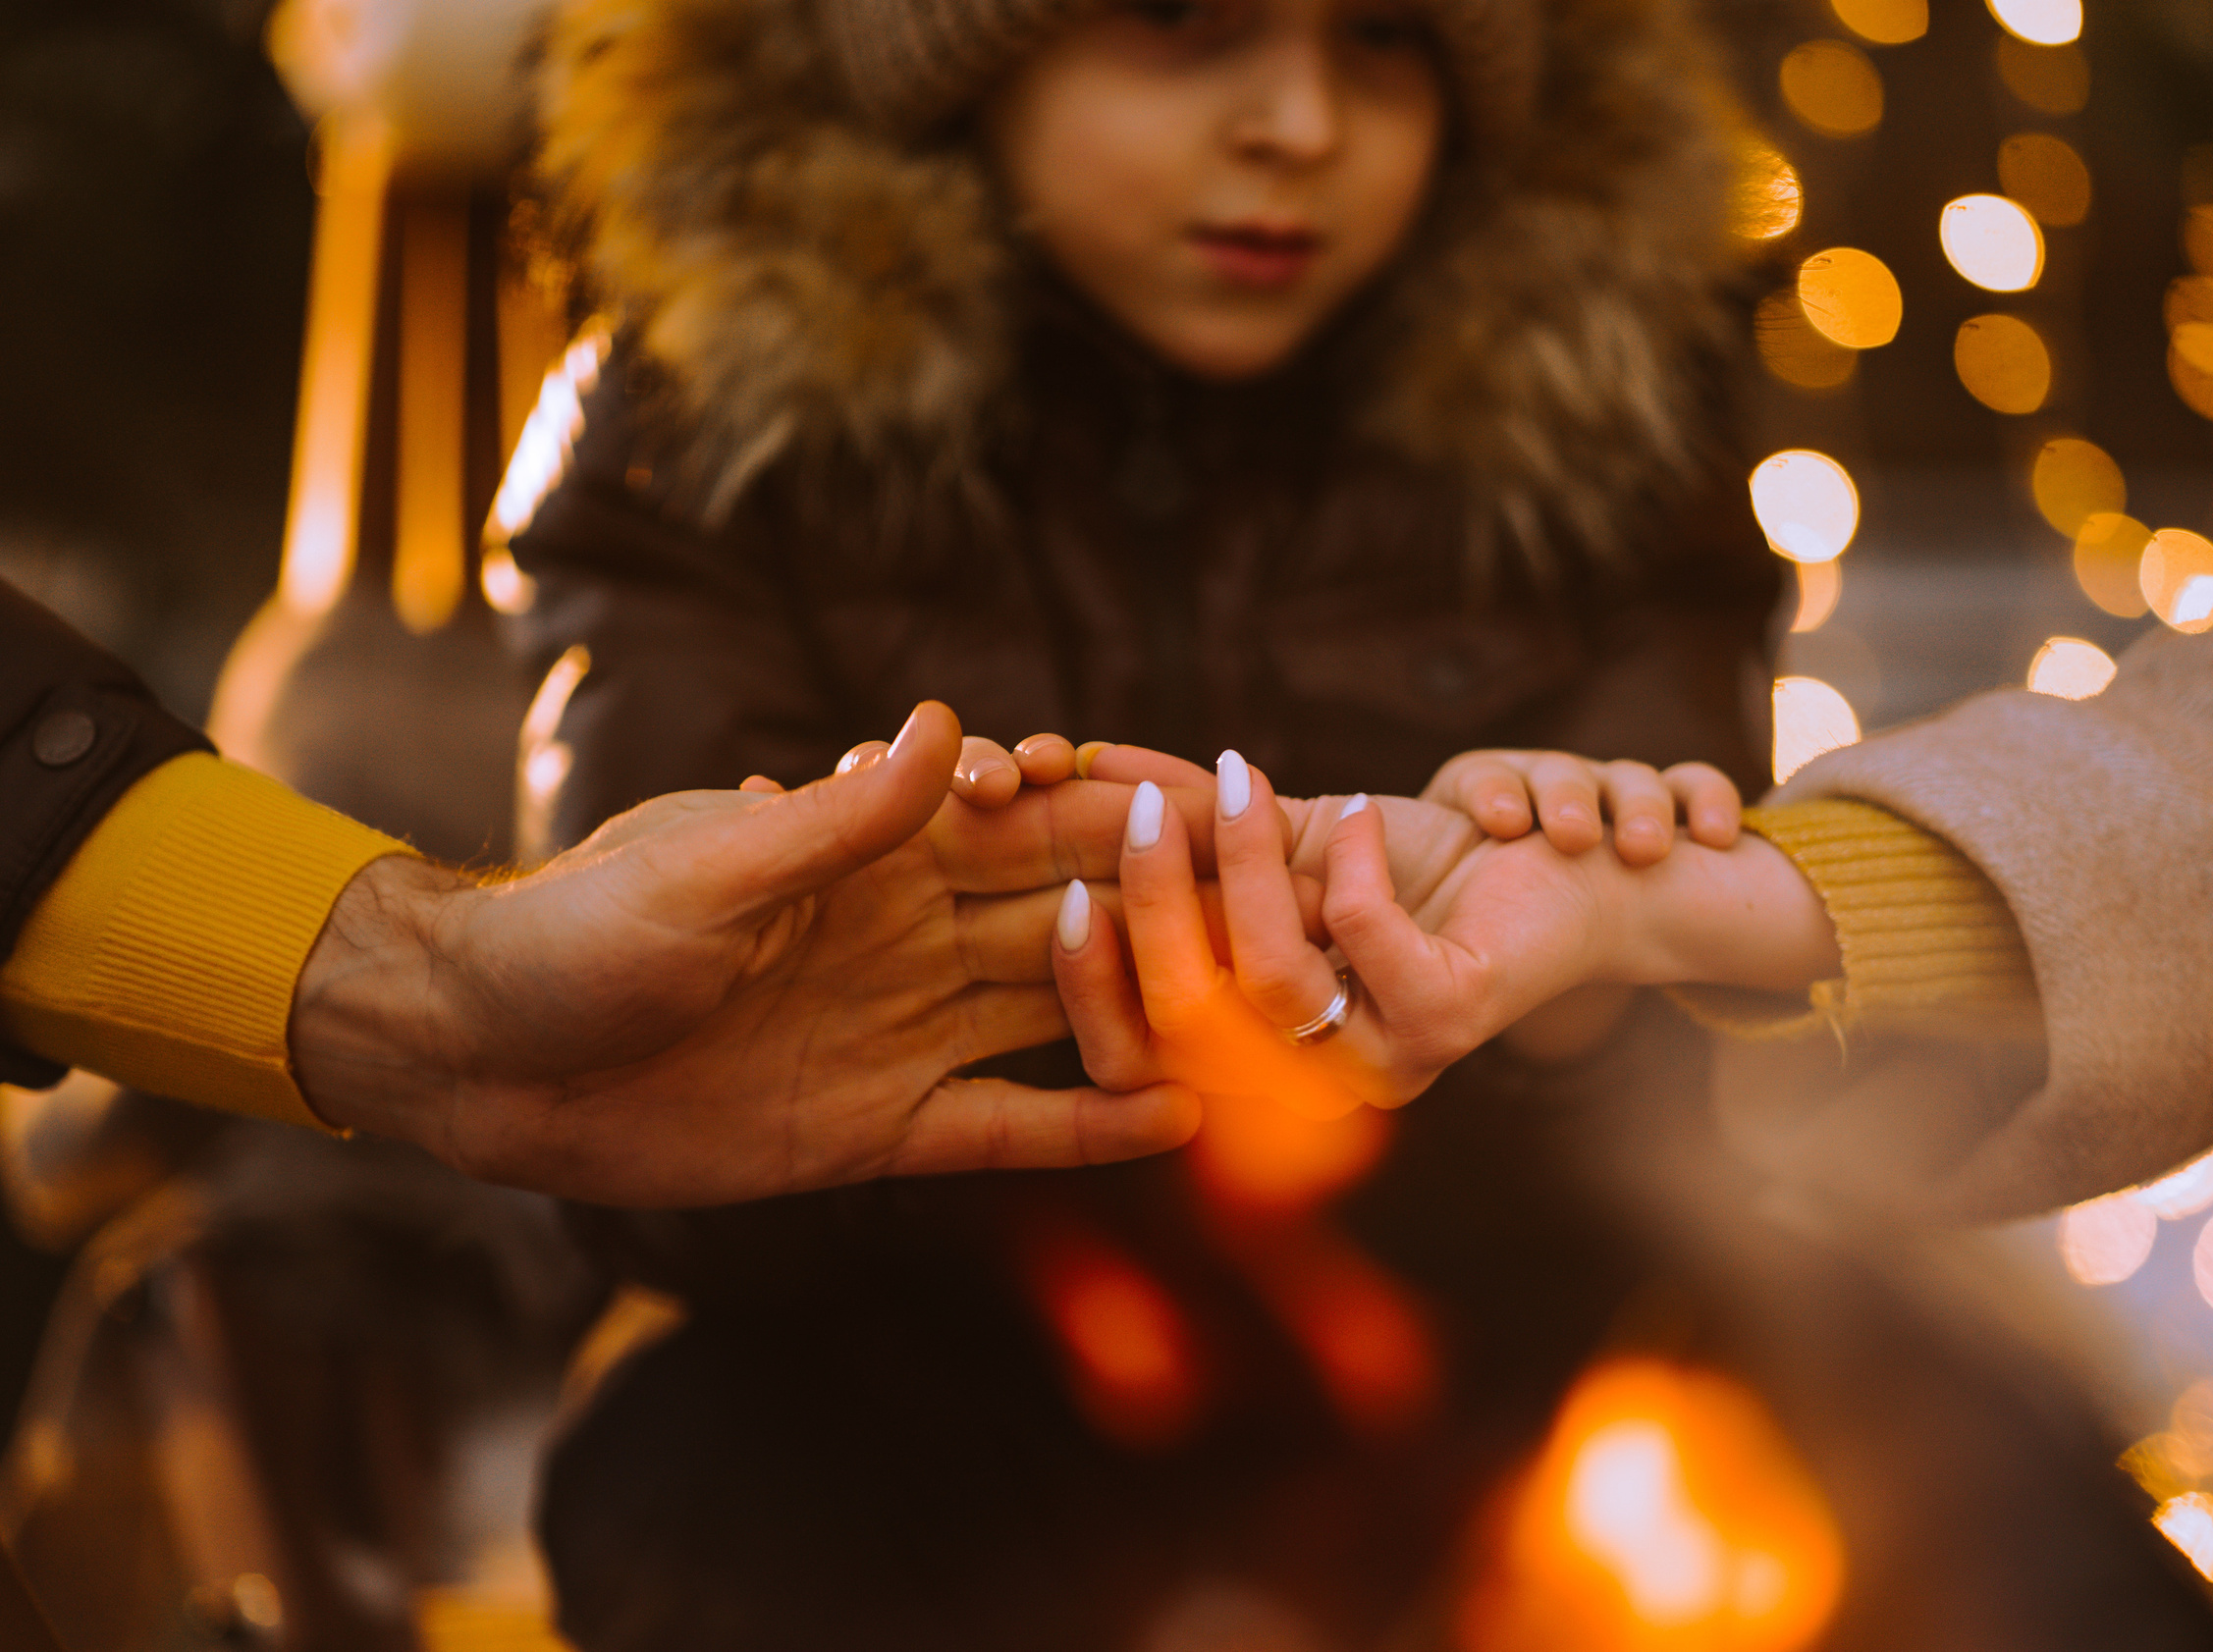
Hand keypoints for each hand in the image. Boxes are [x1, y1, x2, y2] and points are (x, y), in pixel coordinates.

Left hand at [289, 703, 1198, 1206]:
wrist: (481, 1056)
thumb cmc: (577, 932)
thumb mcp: (711, 865)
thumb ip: (840, 817)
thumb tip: (949, 728)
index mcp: (876, 851)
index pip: (1032, 818)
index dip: (1128, 804)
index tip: (1228, 792)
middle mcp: (911, 933)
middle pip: (1070, 910)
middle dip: (1171, 897)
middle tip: (1285, 898)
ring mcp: (901, 1031)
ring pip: (1058, 1012)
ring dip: (1150, 1003)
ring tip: (1258, 1007)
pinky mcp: (875, 1126)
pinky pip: (1004, 1124)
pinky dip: (1085, 1124)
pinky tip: (1173, 1117)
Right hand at [1053, 755, 1841, 1114]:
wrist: (1551, 869)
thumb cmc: (1410, 863)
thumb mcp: (1283, 839)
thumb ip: (1191, 821)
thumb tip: (1086, 767)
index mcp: (1254, 1061)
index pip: (1130, 1057)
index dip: (1087, 983)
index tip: (1065, 890)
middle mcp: (1309, 1085)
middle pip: (1187, 1016)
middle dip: (1155, 903)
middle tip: (1148, 809)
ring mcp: (1381, 1062)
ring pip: (1271, 979)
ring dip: (1249, 865)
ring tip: (1250, 781)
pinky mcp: (1447, 1020)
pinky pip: (1366, 942)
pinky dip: (1349, 864)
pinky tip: (1356, 812)